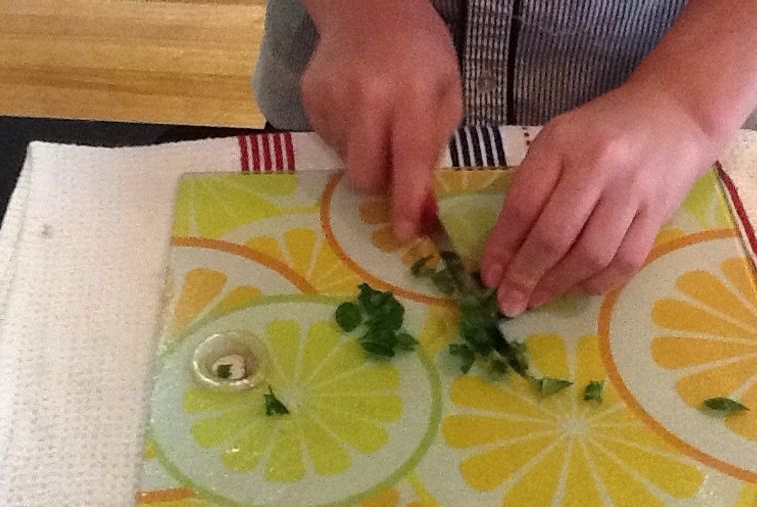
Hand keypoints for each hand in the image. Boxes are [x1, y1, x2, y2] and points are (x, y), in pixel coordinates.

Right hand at [301, 0, 462, 239]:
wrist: (368, 6)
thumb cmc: (419, 52)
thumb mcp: (446, 90)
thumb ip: (435, 146)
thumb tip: (423, 206)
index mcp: (411, 95)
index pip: (408, 163)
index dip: (407, 204)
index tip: (405, 233)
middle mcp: (367, 99)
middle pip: (365, 176)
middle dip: (379, 182)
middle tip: (391, 165)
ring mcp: (332, 100)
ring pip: (345, 161)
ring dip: (363, 154)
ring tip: (374, 120)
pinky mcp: (309, 100)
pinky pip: (328, 141)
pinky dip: (345, 135)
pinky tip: (355, 108)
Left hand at [480, 84, 724, 315]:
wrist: (675, 114)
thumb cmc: (601, 133)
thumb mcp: (557, 144)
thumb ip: (531, 189)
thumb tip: (503, 253)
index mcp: (561, 143)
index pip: (523, 206)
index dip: (502, 248)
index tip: (489, 277)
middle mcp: (599, 164)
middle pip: (555, 236)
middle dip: (526, 276)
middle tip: (510, 303)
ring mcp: (632, 190)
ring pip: (590, 255)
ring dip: (559, 285)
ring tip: (538, 299)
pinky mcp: (659, 212)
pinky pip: (625, 261)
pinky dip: (597, 283)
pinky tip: (577, 287)